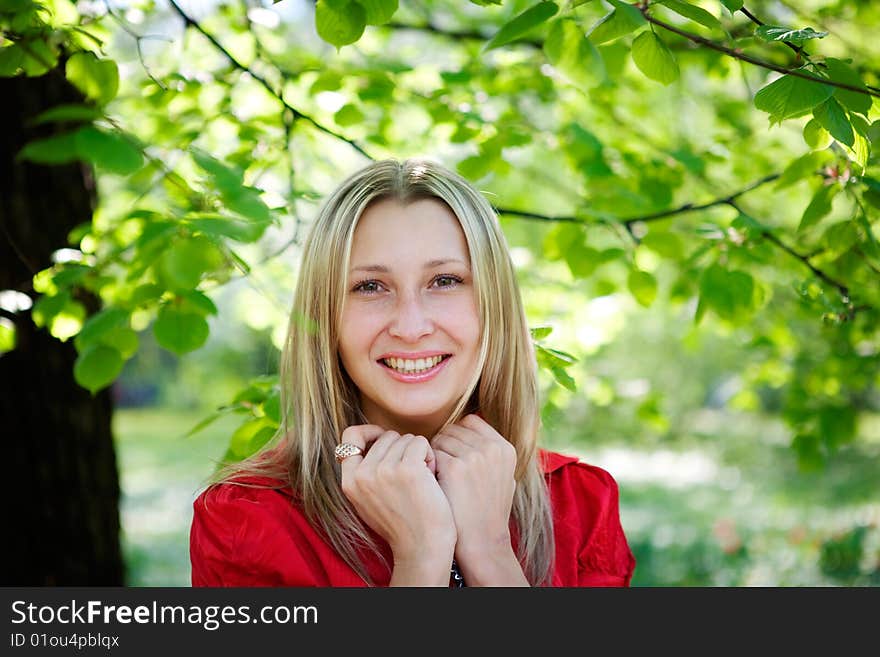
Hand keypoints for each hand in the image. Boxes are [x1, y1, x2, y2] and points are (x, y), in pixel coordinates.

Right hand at [338, 425, 455, 584]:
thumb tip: (370, 441)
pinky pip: (420, 442)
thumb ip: (364, 474)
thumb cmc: (402, 524)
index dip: (370, 433)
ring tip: (421, 480)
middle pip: (386, 436)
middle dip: (403, 449)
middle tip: (411, 475)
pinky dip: (430, 455)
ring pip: (405, 439)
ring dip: (418, 454)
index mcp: (349, 482)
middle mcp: (362, 474)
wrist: (422, 548)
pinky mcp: (408, 468)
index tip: (385, 440)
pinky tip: (431, 476)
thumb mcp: (369, 501)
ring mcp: (384, 470)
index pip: (349, 437)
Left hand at [431, 414, 525, 584]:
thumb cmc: (488, 511)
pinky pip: (431, 454)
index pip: (471, 421)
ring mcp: (474, 456)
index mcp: (504, 447)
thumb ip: (491, 452)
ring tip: (439, 477)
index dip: (458, 435)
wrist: (482, 542)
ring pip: (439, 439)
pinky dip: (428, 466)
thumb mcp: (503, 477)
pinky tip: (433, 483)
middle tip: (442, 467)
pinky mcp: (455, 467)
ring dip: (434, 454)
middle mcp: (492, 448)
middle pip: (453, 428)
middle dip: (444, 444)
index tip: (453, 453)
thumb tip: (470, 429)